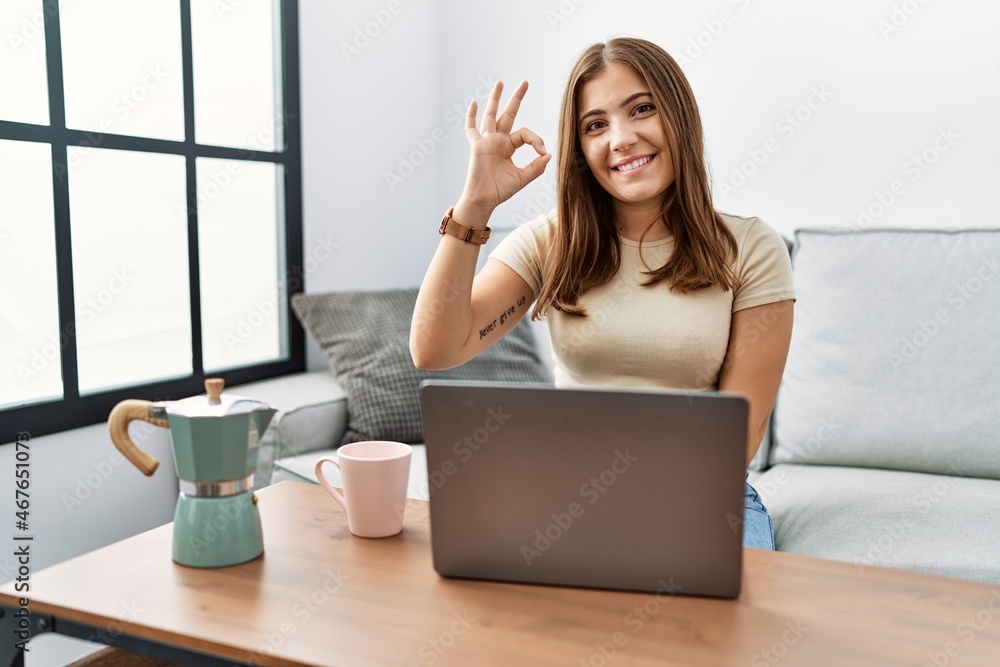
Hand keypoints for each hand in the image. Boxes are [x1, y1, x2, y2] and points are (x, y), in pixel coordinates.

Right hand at [457, 81, 550, 219]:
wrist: (484, 200)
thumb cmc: (500, 191)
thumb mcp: (522, 178)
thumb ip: (536, 168)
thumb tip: (548, 155)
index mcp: (508, 147)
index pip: (525, 134)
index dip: (536, 140)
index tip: (542, 152)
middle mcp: (498, 141)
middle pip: (508, 114)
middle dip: (516, 98)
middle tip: (526, 82)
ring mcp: (486, 141)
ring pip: (491, 115)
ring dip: (495, 98)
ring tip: (500, 82)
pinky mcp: (477, 146)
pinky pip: (471, 128)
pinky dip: (471, 116)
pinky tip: (473, 103)